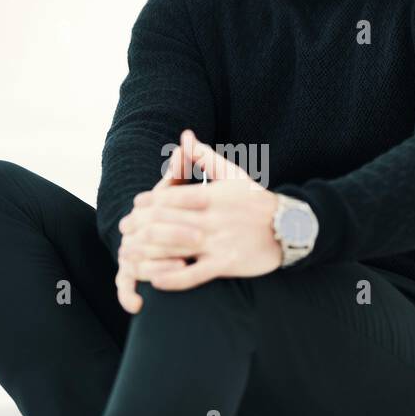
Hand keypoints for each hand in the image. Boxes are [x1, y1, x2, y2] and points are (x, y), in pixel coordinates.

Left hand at [117, 129, 280, 296]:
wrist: (290, 227)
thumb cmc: (256, 200)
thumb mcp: (233, 175)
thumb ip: (205, 157)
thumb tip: (185, 135)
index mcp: (213, 196)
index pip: (171, 197)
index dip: (148, 202)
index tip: (135, 206)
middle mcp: (213, 219)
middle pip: (166, 222)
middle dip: (140, 227)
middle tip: (124, 232)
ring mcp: (220, 242)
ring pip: (175, 247)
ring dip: (148, 252)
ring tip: (130, 256)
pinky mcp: (227, 264)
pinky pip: (194, 274)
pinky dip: (172, 277)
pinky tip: (155, 280)